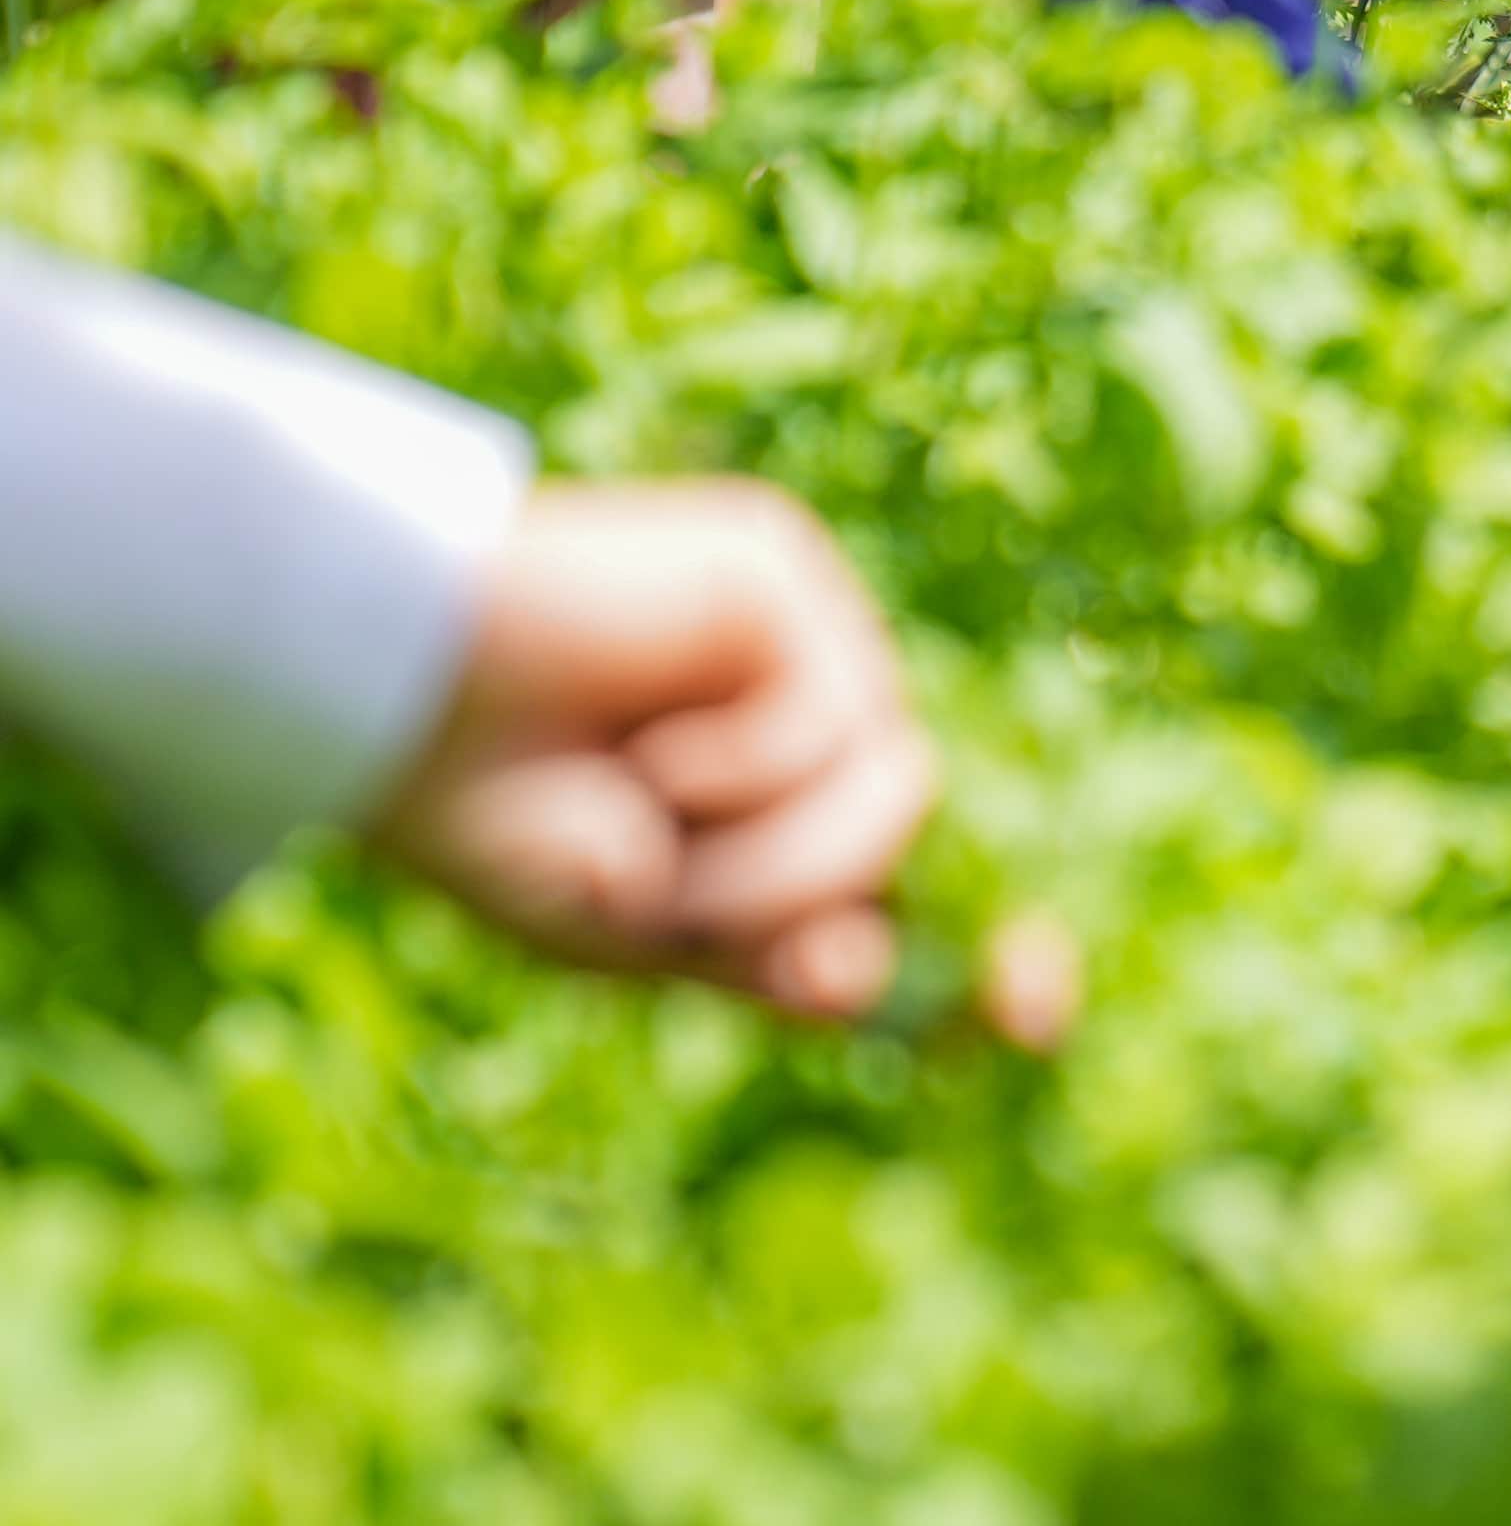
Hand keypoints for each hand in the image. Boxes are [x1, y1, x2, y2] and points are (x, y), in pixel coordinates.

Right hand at [366, 481, 936, 1020]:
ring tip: (644, 814)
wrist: (388, 696)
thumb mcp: (627, 931)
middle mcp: (811, 721)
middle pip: (904, 849)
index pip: (924, 882)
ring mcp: (807, 643)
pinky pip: (835, 714)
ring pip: (895, 793)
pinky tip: (648, 739)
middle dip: (803, 904)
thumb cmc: (485, 813)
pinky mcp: (787, 579)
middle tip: (673, 899)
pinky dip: (740, 765)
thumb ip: (759, 958)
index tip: (1036, 1016)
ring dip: (767, 855)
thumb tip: (866, 981)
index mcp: (778, 811)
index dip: (992, 954)